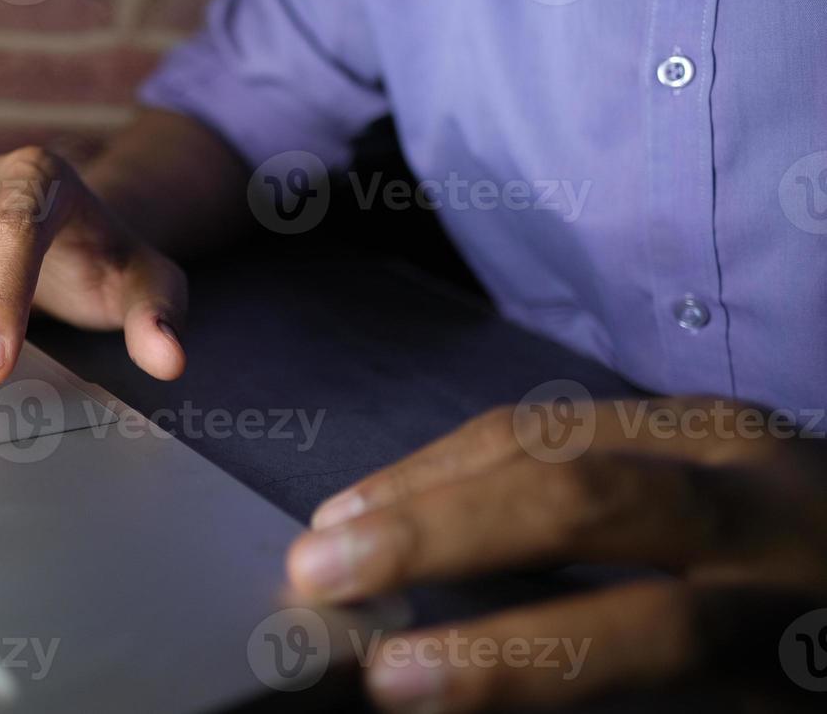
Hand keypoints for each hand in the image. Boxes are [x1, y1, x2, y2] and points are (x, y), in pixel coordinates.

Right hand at [287, 397, 826, 711]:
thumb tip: (447, 692)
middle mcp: (768, 505)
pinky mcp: (700, 410)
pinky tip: (403, 489)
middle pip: (585, 495)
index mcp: (799, 612)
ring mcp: (733, 436)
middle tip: (317, 575)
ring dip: (427, 481)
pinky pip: (558, 417)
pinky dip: (463, 453)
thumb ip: (635, 695)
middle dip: (435, 533)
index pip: (654, 630)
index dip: (515, 658)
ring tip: (331, 531)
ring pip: (552, 433)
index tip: (395, 684)